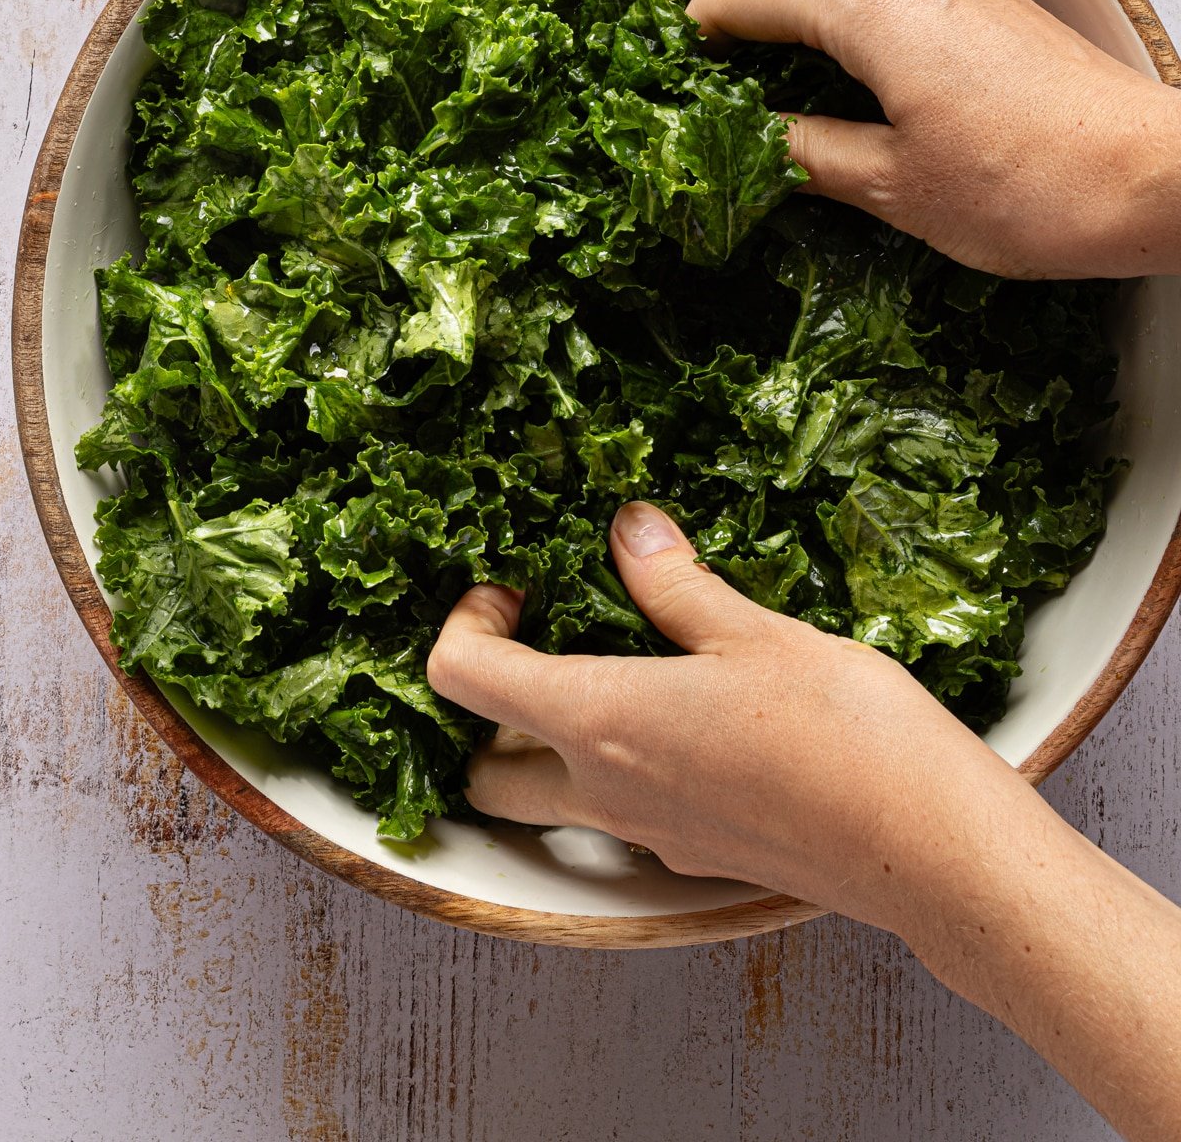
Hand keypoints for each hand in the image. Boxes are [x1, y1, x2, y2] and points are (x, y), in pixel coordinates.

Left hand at [429, 504, 1180, 1141]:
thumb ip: (674, 584)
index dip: (467, 624)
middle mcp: (604, 791)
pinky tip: (689, 724)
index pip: (463, 679)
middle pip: (485, 770)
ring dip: (549, 749)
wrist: (927, 848)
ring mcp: (648, 836)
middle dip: (489, 710)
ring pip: (551, 804)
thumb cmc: (842, 730)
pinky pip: (623, 821)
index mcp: (597, 719)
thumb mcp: (754, 631)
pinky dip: (621, 774)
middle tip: (545, 642)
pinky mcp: (696, 859)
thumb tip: (628, 530)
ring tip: (617, 674)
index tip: (515, 589)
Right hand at [687, 0, 1180, 277]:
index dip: (701, 28)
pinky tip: (861, 67)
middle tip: (736, 40)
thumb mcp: (894, 189)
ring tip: (790, 55)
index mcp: (868, 8)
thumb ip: (808, 155)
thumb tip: (756, 145)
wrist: (1153, 178)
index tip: (681, 67)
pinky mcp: (989, 1)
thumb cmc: (1033, 185)